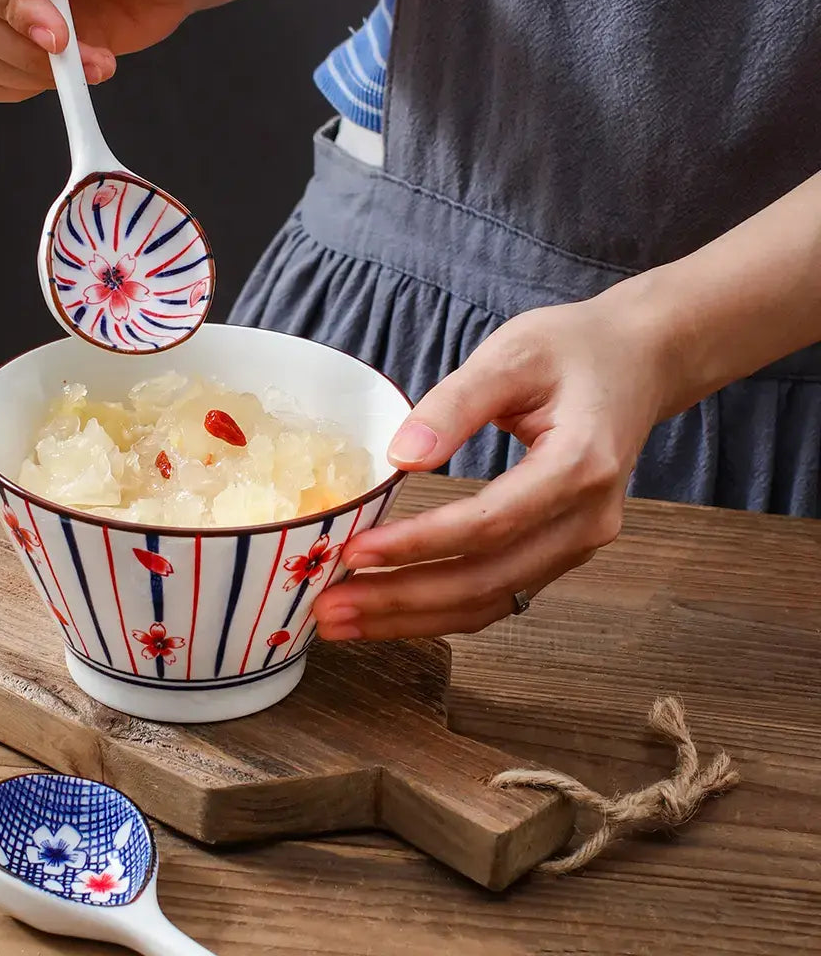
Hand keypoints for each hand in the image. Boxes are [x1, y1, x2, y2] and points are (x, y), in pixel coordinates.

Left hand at [314, 292, 671, 640]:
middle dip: (402, 601)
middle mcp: (587, 520)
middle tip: (330, 610)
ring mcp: (579, 542)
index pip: (490, 524)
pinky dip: (443, 607)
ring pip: (493, 600)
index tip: (355, 552)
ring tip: (343, 620)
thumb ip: (454, 404)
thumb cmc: (574, 349)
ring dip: (415, 617)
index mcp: (580, 466)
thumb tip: (401, 458)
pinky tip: (390, 609)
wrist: (638, 360)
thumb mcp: (511, 355)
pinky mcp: (560, 549)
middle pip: (488, 580)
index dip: (419, 544)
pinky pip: (501, 592)